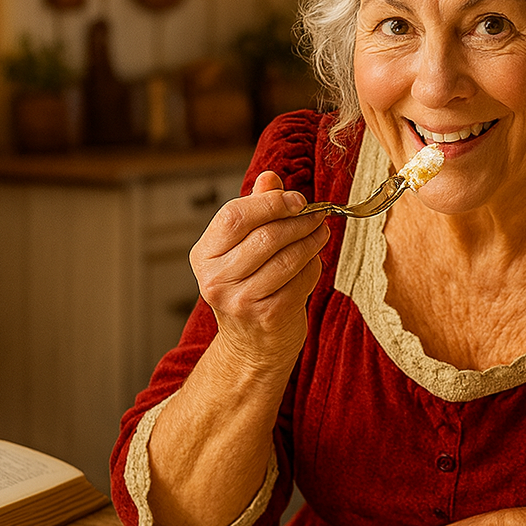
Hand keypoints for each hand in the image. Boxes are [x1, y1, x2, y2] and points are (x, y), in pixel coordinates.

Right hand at [190, 170, 328, 367]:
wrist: (251, 347)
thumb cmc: (249, 289)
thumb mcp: (242, 249)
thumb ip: (255, 211)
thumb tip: (270, 178)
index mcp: (204, 255)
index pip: (234, 216)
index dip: (271, 203)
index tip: (297, 199)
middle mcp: (216, 279)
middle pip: (266, 236)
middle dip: (299, 221)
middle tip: (317, 214)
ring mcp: (240, 300)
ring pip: (287, 257)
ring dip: (311, 240)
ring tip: (321, 232)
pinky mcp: (268, 315)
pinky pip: (300, 280)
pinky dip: (312, 267)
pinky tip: (313, 262)